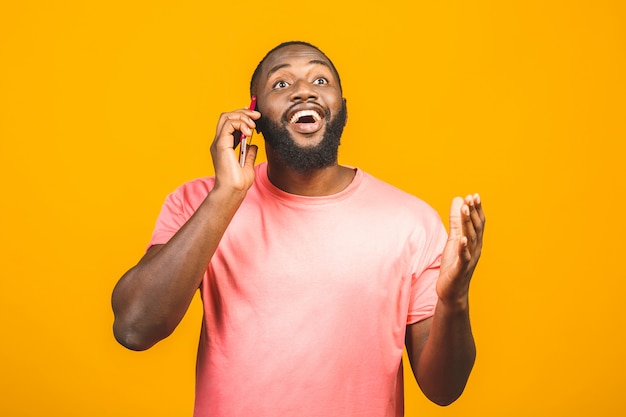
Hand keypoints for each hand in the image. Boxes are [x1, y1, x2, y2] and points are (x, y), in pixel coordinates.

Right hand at [210, 106, 260, 192]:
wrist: (233, 191)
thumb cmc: (239, 182)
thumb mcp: (248, 165)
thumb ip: (249, 154)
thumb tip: (253, 145)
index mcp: (224, 145)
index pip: (229, 122)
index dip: (241, 115)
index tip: (254, 115)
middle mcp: (219, 142)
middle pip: (227, 116)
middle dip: (243, 112)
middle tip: (257, 115)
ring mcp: (219, 143)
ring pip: (226, 117)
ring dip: (243, 116)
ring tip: (253, 125)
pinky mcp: (221, 145)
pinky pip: (228, 124)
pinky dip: (240, 123)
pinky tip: (249, 132)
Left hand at [436, 194, 484, 309]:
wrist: (452, 292)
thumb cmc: (453, 265)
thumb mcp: (453, 240)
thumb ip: (455, 221)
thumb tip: (458, 200)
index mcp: (473, 242)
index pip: (478, 223)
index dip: (476, 209)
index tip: (474, 195)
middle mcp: (474, 249)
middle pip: (476, 228)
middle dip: (474, 212)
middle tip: (472, 197)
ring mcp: (469, 259)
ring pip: (470, 239)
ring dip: (467, 223)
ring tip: (465, 210)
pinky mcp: (460, 269)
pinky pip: (463, 257)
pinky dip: (463, 248)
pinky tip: (462, 239)